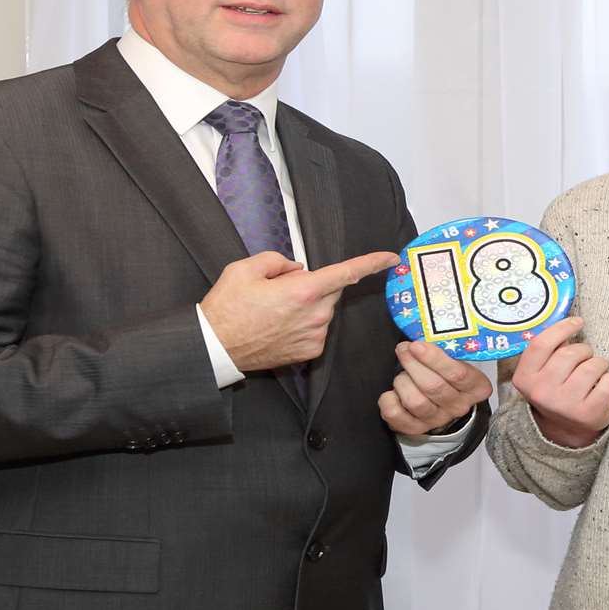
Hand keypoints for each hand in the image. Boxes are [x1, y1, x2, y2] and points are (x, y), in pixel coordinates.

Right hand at [202, 250, 399, 370]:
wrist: (216, 348)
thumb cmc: (227, 307)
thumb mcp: (245, 269)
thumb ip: (278, 261)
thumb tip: (297, 270)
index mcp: (303, 291)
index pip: (347, 272)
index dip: (372, 263)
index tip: (391, 258)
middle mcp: (316, 315)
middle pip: (331, 290)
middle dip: (313, 284)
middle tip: (280, 289)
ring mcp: (315, 336)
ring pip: (323, 310)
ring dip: (308, 305)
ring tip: (274, 311)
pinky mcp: (310, 351)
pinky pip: (317, 328)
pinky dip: (304, 323)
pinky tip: (279, 326)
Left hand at [379, 340, 494, 435]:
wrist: (443, 404)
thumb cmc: (448, 374)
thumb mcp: (457, 360)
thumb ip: (445, 349)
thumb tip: (420, 334)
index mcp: (475, 387)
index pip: (458, 374)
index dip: (435, 358)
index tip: (417, 345)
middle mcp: (459, 406)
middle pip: (433, 386)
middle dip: (413, 364)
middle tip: (404, 349)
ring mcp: (437, 419)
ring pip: (415, 401)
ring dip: (402, 381)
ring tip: (402, 373)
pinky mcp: (415, 428)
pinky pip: (395, 414)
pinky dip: (388, 400)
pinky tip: (392, 392)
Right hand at [505, 317, 608, 447]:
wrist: (563, 431)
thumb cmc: (555, 391)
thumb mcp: (541, 372)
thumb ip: (549, 349)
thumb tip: (570, 321)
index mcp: (525, 378)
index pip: (541, 344)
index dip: (562, 328)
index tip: (577, 322)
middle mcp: (542, 392)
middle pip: (570, 353)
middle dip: (584, 350)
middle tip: (585, 357)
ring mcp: (565, 404)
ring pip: (592, 365)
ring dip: (599, 364)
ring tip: (594, 372)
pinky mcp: (588, 413)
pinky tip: (602, 386)